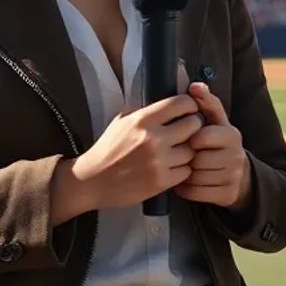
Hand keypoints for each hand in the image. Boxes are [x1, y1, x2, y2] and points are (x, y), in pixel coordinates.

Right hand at [60, 95, 201, 216]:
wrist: (92, 180)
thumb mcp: (122, 120)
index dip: (189, 106)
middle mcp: (153, 138)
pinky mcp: (161, 181)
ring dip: (187, 151)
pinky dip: (181, 170)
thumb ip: (146, 111)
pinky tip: (171, 167)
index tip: (188, 111)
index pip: (181, 103)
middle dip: (192, 127)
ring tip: (176, 152)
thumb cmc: (107, 149)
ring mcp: (159, 161)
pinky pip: (186, 171)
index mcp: (143, 119)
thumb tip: (170, 104)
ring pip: (192, 150)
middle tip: (186, 132)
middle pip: (193, 125)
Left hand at [173, 83, 251, 209]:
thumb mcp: (216, 121)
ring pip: (196, 177)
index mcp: (232, 134)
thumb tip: (194, 85)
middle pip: (197, 159)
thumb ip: (206, 102)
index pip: (201, 136)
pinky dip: (186, 189)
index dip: (191, 139)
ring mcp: (233, 176)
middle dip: (188, 159)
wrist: (238, 174)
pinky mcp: (228, 194)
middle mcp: (236, 155)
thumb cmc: (218, 142)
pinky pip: (196, 192)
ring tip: (186, 169)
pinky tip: (186, 182)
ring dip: (185, 175)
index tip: (190, 140)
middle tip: (187, 157)